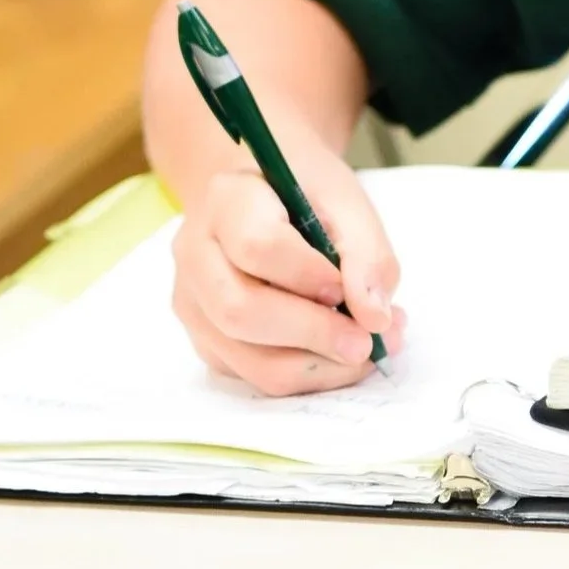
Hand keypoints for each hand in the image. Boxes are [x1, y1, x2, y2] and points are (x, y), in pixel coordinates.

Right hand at [170, 149, 406, 395]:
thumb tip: (376, 320)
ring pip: (246, 357)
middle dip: (314, 334)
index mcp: (227, 200)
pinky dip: (305, 375)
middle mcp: (195, 255)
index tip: (348, 288)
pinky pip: (252, 375)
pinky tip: (339, 354)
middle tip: (369, 342)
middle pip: (240, 311)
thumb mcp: (346, 200)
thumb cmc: (306, 193)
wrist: (265, 195)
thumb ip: (367, 255)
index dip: (307, 276)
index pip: (257, 246)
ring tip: (367, 350)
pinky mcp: (206, 339)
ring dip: (316, 367)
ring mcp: (193, 303)